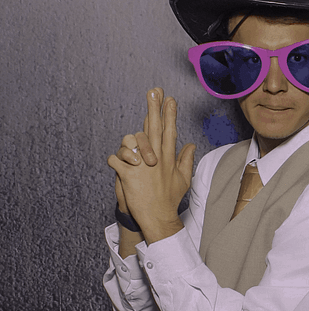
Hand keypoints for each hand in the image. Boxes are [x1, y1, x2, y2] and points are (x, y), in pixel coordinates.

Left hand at [107, 88, 194, 242]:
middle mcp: (157, 159)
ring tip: (130, 150)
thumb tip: (191, 145)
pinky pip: (115, 160)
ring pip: (132, 141)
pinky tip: (117, 165)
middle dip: (154, 108)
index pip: (170, 132)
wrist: (158, 219)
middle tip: (153, 91)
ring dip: (129, 142)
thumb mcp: (183, 180)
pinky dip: (114, 160)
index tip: (170, 98)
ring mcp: (143, 167)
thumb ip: (186, 160)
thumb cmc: (169, 200)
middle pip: (155, 129)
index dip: (169, 114)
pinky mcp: (129, 175)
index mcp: (168, 159)